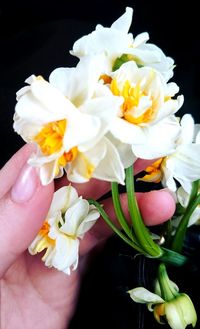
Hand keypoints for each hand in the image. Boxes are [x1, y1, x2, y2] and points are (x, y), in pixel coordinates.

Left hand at [0, 145, 174, 328]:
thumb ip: (7, 221)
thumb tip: (35, 176)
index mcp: (3, 206)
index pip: (31, 165)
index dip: (61, 145)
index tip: (94, 128)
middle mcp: (29, 217)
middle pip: (68, 183)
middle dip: (103, 167)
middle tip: (137, 154)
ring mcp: (54, 240)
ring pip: (91, 210)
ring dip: (124, 201)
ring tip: (156, 197)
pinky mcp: (72, 264)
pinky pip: (100, 239)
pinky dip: (125, 228)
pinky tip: (147, 219)